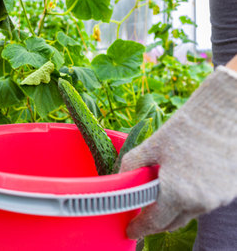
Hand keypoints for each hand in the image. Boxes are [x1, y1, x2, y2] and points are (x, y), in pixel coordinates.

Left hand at [120, 66, 236, 238]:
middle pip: (172, 222)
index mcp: (176, 193)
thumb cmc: (185, 129)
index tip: (130, 231)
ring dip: (174, 209)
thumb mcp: (150, 146)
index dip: (139, 229)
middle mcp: (199, 202)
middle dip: (156, 222)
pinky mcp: (229, 191)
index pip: (153, 222)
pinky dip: (191, 198)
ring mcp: (217, 199)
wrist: (222, 115)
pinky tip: (184, 182)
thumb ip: (132, 167)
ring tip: (162, 194)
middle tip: (142, 215)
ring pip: (189, 212)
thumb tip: (121, 181)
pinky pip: (205, 202)